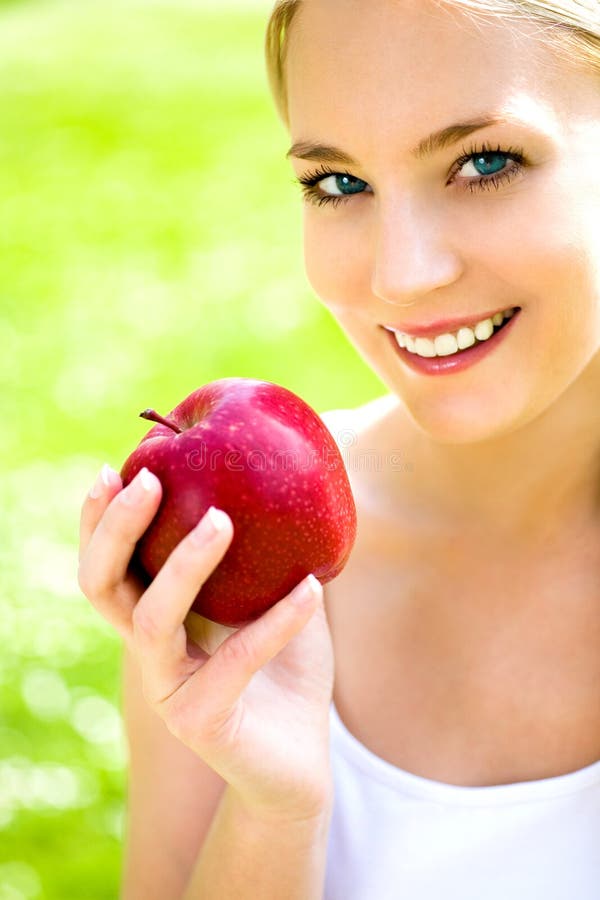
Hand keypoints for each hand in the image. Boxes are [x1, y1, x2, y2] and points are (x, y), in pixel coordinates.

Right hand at [77, 465, 334, 819]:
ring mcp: (170, 688)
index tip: (116, 467)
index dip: (99, 520)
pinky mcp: (202, 721)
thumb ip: (269, 549)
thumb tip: (287, 477)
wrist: (301, 756)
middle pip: (103, 586)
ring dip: (183, 565)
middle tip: (148, 479)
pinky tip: (313, 589)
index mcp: (157, 616)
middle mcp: (150, 650)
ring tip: (222, 520)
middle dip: (115, 529)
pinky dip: (277, 622)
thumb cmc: (287, 669)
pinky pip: (236, 661)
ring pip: (150, 621)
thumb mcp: (275, 594)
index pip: (109, 564)